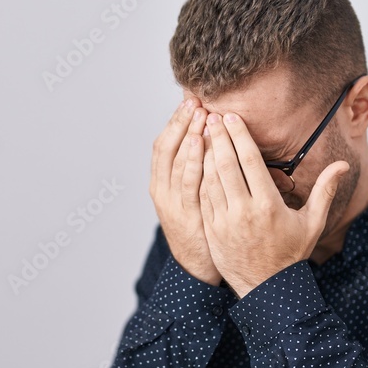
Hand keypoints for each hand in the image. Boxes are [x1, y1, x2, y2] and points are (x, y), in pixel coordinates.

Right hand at [149, 97, 222, 285]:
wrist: (197, 266)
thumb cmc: (200, 227)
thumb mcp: (190, 197)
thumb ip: (194, 170)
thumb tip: (207, 137)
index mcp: (160, 183)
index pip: (163, 145)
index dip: (174, 122)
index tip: (189, 102)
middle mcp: (161, 190)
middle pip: (167, 148)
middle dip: (180, 122)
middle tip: (194, 101)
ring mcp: (172, 202)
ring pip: (176, 162)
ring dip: (187, 135)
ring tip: (198, 114)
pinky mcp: (186, 214)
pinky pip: (189, 182)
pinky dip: (194, 160)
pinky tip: (202, 143)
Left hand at [198, 111, 348, 297]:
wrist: (266, 290)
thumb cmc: (290, 255)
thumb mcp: (312, 223)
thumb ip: (324, 191)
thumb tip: (341, 164)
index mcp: (267, 206)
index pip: (249, 162)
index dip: (239, 137)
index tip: (230, 117)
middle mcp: (243, 212)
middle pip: (226, 166)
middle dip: (217, 138)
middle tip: (210, 117)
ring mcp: (224, 222)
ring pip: (209, 180)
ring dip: (204, 154)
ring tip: (201, 133)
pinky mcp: (211, 230)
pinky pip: (202, 197)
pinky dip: (198, 177)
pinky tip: (197, 162)